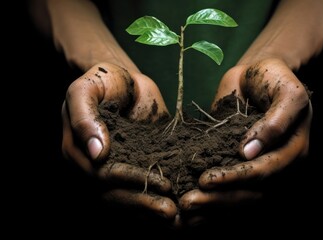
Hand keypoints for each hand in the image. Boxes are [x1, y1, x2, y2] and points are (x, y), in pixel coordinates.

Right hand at [62, 62, 177, 224]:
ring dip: (150, 209)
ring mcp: (113, 169)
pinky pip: (140, 188)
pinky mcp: (133, 165)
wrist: (121, 79)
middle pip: (114, 195)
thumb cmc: (101, 80)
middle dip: (143, 203)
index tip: (157, 183)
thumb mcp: (85, 90)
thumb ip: (85, 118)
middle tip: (170, 211)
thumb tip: (97, 154)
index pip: (101, 176)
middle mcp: (94, 167)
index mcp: (78, 152)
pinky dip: (155, 199)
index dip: (129, 181)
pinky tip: (175, 206)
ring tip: (176, 215)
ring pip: (127, 198)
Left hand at [178, 58, 311, 226]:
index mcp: (293, 152)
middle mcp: (277, 166)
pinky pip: (228, 187)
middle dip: (218, 198)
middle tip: (188, 203)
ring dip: (211, 204)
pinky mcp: (239, 165)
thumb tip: (250, 152)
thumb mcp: (286, 93)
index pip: (266, 172)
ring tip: (184, 206)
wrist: (257, 74)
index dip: (237, 178)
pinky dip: (209, 197)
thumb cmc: (275, 79)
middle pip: (250, 193)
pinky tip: (188, 202)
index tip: (206, 179)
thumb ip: (275, 121)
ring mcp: (257, 167)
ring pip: (238, 196)